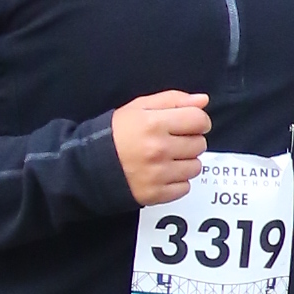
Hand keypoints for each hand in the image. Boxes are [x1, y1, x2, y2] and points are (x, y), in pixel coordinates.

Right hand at [111, 87, 210, 204]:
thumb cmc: (116, 133)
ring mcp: (158, 174)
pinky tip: (163, 173)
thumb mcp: (139, 107)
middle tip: (174, 141)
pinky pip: (184, 187)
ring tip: (168, 158)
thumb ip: (173, 100)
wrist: (90, 165)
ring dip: (186, 162)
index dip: (199, 121)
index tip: (191, 124)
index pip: (199, 120)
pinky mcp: (156, 194)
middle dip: (190, 140)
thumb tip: (203, 100)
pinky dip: (177, 181)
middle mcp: (159, 149)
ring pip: (195, 167)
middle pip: (200, 144)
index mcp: (154, 124)